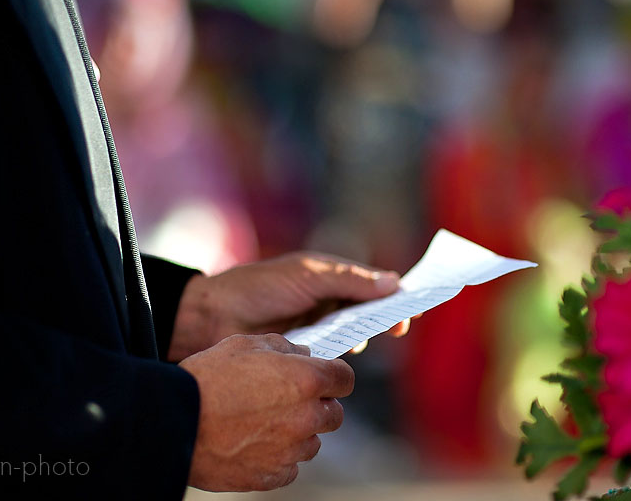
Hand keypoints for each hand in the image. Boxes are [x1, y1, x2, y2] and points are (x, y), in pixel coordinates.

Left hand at [167, 252, 403, 360]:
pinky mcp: (305, 351)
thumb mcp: (308, 276)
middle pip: (368, 310)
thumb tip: (395, 282)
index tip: (419, 303)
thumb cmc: (259, 287)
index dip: (395, 293)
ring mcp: (316, 326)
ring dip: (363, 335)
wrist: (212, 317)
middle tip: (400, 327)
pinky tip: (344, 353)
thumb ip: (350, 280)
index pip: (371, 283)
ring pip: (354, 333)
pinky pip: (334, 353)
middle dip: (386, 316)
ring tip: (362, 338)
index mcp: (328, 276)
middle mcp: (325, 301)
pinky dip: (343, 353)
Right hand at [180, 333, 352, 490]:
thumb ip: (283, 347)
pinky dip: (278, 458)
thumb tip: (303, 355)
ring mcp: (290, 450)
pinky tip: (254, 444)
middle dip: (318, 406)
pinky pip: (289, 467)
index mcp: (305, 380)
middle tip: (289, 400)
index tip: (324, 377)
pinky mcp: (272, 475)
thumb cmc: (207, 379)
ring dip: (298, 433)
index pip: (345, 379)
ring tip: (264, 422)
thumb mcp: (245, 344)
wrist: (173, 422)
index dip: (334, 376)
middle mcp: (305, 417)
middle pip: (335, 415)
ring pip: (312, 442)